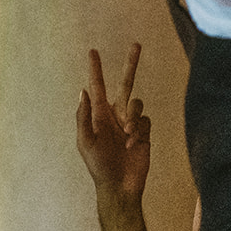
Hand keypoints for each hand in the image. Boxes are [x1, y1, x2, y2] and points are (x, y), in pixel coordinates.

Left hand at [76, 45, 153, 230]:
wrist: (120, 185)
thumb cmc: (99, 166)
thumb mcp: (85, 142)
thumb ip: (84, 116)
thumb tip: (83, 92)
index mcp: (98, 115)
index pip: (97, 87)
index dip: (95, 70)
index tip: (92, 52)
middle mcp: (115, 115)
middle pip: (125, 84)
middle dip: (131, 65)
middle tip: (136, 44)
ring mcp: (130, 122)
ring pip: (136, 103)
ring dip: (132, 117)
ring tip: (127, 135)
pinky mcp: (144, 131)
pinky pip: (146, 119)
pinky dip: (139, 128)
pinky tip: (133, 142)